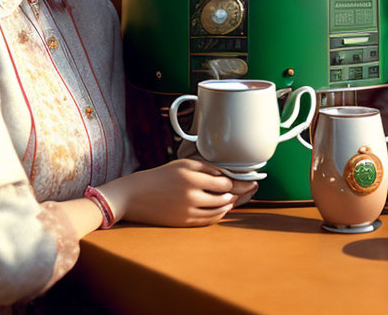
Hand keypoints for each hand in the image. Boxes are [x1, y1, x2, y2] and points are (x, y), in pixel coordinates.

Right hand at [98, 159, 256, 226]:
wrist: (135, 196)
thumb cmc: (160, 177)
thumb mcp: (182, 165)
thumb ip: (206, 167)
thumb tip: (227, 174)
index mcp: (191, 176)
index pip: (225, 181)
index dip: (239, 181)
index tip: (250, 179)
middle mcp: (191, 194)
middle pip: (225, 197)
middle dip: (240, 193)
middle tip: (252, 188)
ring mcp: (188, 210)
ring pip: (220, 210)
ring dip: (230, 204)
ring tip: (236, 198)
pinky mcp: (184, 222)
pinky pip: (210, 220)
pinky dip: (220, 214)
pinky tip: (224, 208)